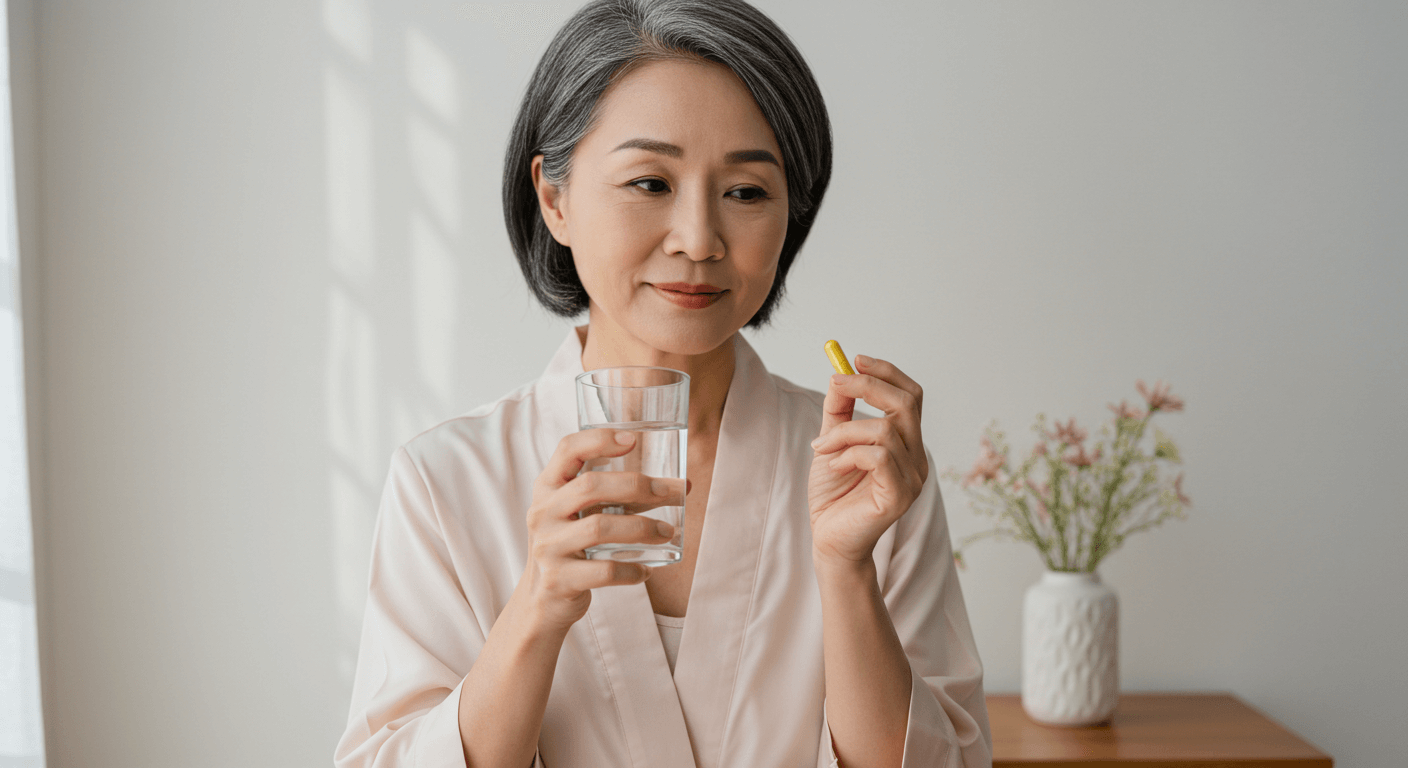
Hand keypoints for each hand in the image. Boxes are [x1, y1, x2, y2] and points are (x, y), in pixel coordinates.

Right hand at [519, 429, 679, 632]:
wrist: (541, 601)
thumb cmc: (573, 546)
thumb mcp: (578, 513)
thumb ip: (614, 495)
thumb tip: (679, 485)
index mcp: (548, 488)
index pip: (567, 450)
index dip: (599, 439)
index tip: (633, 439)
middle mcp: (542, 512)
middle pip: (590, 486)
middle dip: (637, 486)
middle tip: (673, 492)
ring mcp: (548, 547)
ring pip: (599, 528)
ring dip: (642, 528)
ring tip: (667, 532)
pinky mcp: (558, 580)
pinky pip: (602, 571)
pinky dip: (630, 570)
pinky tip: (646, 570)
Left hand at [808, 355, 928, 568]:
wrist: (828, 539)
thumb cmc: (833, 494)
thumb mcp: (832, 442)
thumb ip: (838, 411)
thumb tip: (839, 375)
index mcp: (907, 442)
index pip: (910, 395)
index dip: (886, 373)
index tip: (854, 359)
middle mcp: (917, 457)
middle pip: (907, 403)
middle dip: (868, 386)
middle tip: (835, 383)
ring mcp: (913, 478)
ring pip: (884, 429)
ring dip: (844, 431)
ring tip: (822, 448)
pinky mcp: (900, 496)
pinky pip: (878, 457)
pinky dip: (849, 454)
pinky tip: (834, 466)